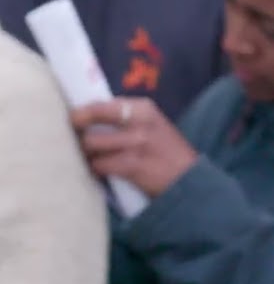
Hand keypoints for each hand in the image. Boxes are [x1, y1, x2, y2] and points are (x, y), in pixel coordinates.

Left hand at [70, 98, 198, 197]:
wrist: (189, 179)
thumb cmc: (166, 152)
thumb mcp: (152, 125)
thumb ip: (125, 117)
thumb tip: (86, 116)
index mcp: (143, 108)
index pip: (98, 104)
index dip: (80, 113)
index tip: (74, 122)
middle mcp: (139, 121)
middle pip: (87, 120)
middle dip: (79, 134)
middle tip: (81, 143)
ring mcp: (136, 142)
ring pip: (89, 144)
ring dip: (87, 154)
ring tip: (95, 160)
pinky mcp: (132, 165)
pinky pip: (98, 165)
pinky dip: (97, 170)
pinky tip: (104, 173)